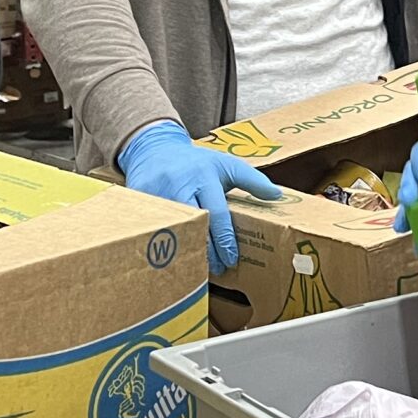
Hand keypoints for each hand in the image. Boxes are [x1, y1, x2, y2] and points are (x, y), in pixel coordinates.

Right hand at [117, 119, 282, 273]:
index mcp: (204, 176)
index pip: (217, 214)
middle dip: (207, 251)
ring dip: (187, 251)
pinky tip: (174, 257)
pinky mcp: (140, 198)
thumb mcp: (226, 164)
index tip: (231, 259)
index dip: (225, 240)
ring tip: (199, 269)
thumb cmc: (195, 162)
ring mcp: (157, 191)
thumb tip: (277, 195)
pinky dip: (163, 244)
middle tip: (218, 269)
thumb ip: (252, 180)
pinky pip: (153, 227)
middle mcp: (180, 183)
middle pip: (195, 225)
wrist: (155, 148)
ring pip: (174, 229)